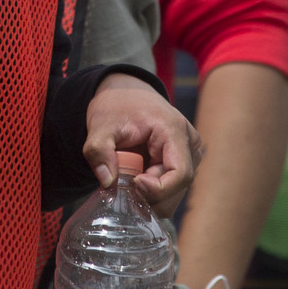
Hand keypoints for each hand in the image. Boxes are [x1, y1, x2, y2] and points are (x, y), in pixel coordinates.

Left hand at [85, 73, 198, 215]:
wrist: (125, 93)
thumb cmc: (116, 106)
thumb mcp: (100, 125)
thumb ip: (98, 151)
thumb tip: (107, 181)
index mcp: (174, 130)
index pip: (180, 174)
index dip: (158, 188)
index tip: (133, 183)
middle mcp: (189, 142)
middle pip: (178, 187)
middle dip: (150, 195)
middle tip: (124, 188)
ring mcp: (189, 152)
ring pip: (176, 191)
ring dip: (151, 195)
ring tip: (128, 182)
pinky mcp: (183, 160)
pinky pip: (172, 186)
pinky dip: (153, 191)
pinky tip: (136, 182)